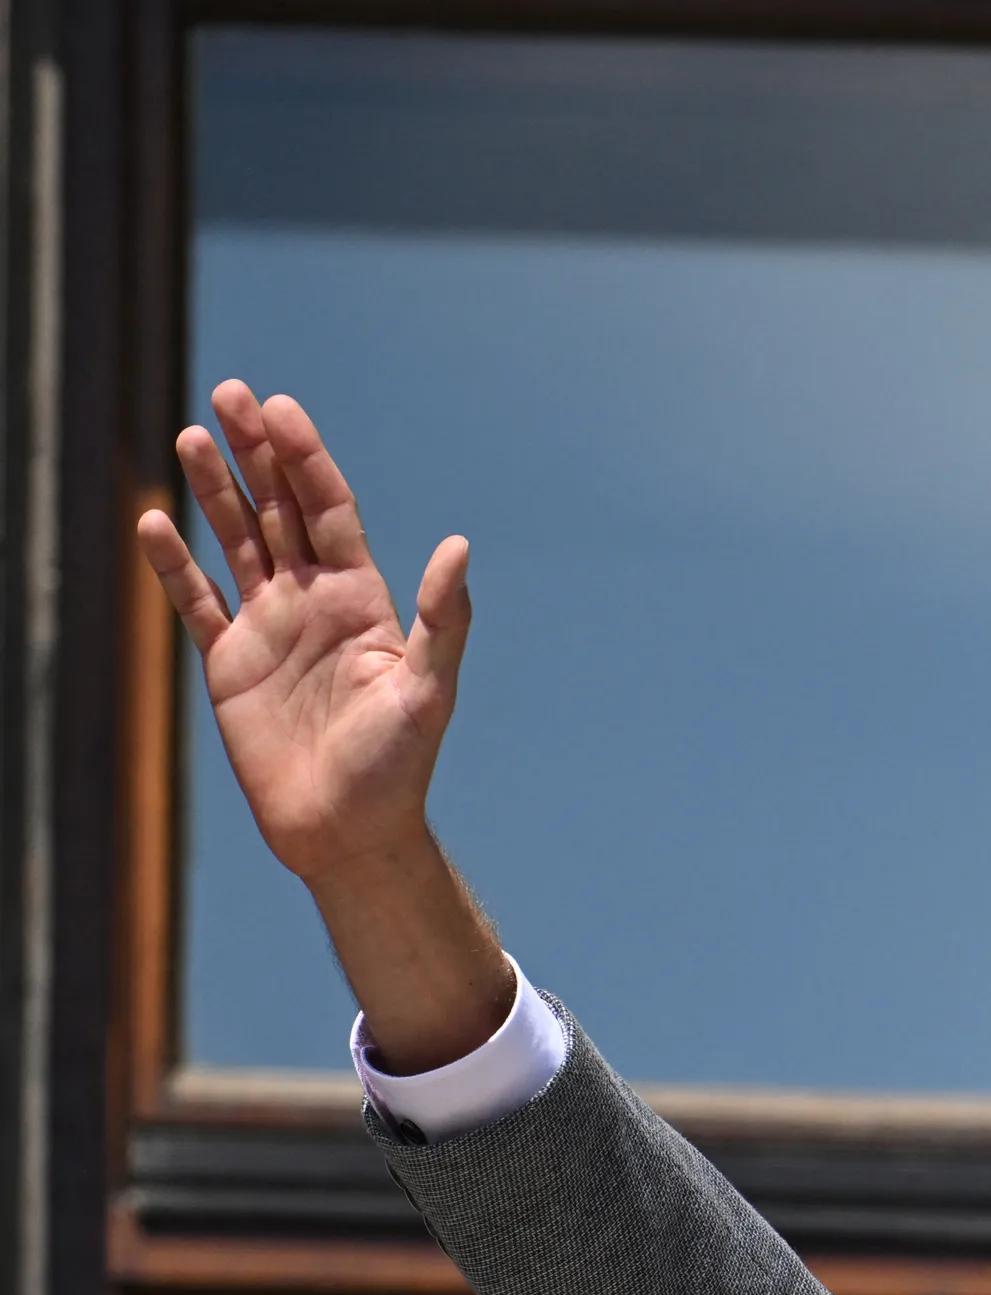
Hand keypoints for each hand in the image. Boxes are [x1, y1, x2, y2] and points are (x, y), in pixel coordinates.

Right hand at [135, 379, 471, 888]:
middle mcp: (313, 603)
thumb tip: (458, 545)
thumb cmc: (397, 766)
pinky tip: (156, 521)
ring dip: (215, 491)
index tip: (283, 409)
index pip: (329, 511)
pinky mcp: (228, 665)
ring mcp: (268, 630)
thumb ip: (440, 618)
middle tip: (230, 391)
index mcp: (362, 601)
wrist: (347, 831)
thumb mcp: (427, 688)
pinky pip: (196, 603)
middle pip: (280, 510)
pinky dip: (175, 565)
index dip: (306, 460)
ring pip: (237, 542)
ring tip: (193, 434)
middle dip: (257, 453)